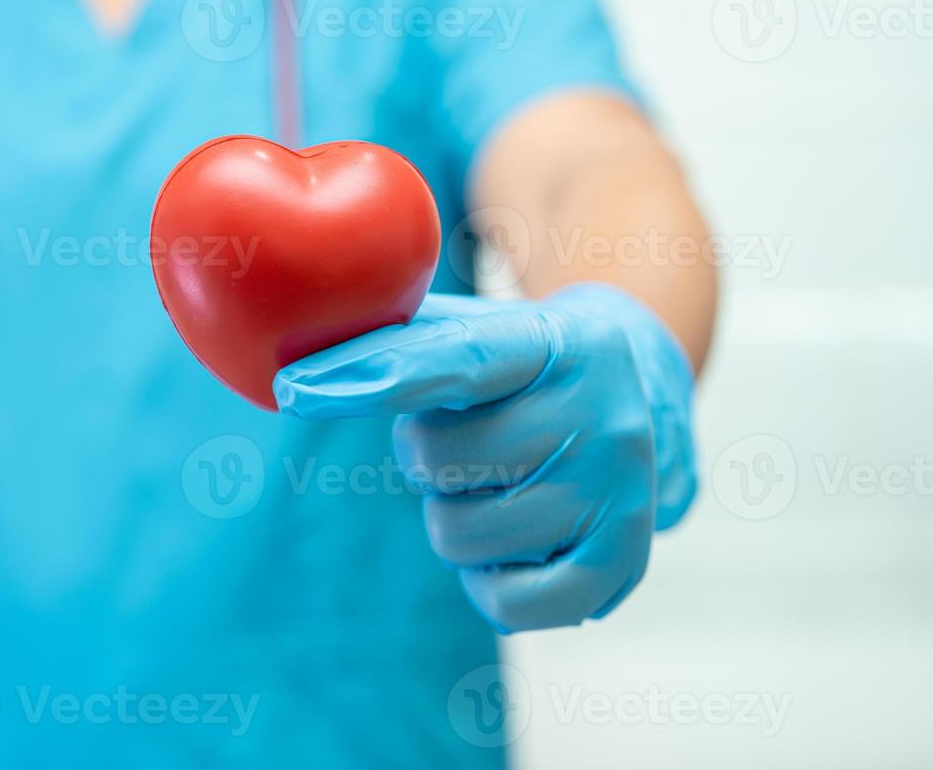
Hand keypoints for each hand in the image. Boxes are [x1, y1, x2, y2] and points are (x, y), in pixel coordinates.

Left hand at [273, 282, 696, 632]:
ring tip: (501, 482)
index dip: (368, 377)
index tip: (293, 391)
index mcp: (559, 341)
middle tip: (471, 437)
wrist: (643, 394)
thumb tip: (290, 351)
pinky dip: (486, 580)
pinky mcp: (622, 564)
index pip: (456, 360)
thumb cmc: (520, 363)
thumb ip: (395, 333)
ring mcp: (620, 494)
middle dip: (426, 453)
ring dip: (454, 513)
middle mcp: (603, 415)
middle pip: (438, 458)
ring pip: (459, 533)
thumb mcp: (475, 326)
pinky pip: (503, 604)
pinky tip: (516, 538)